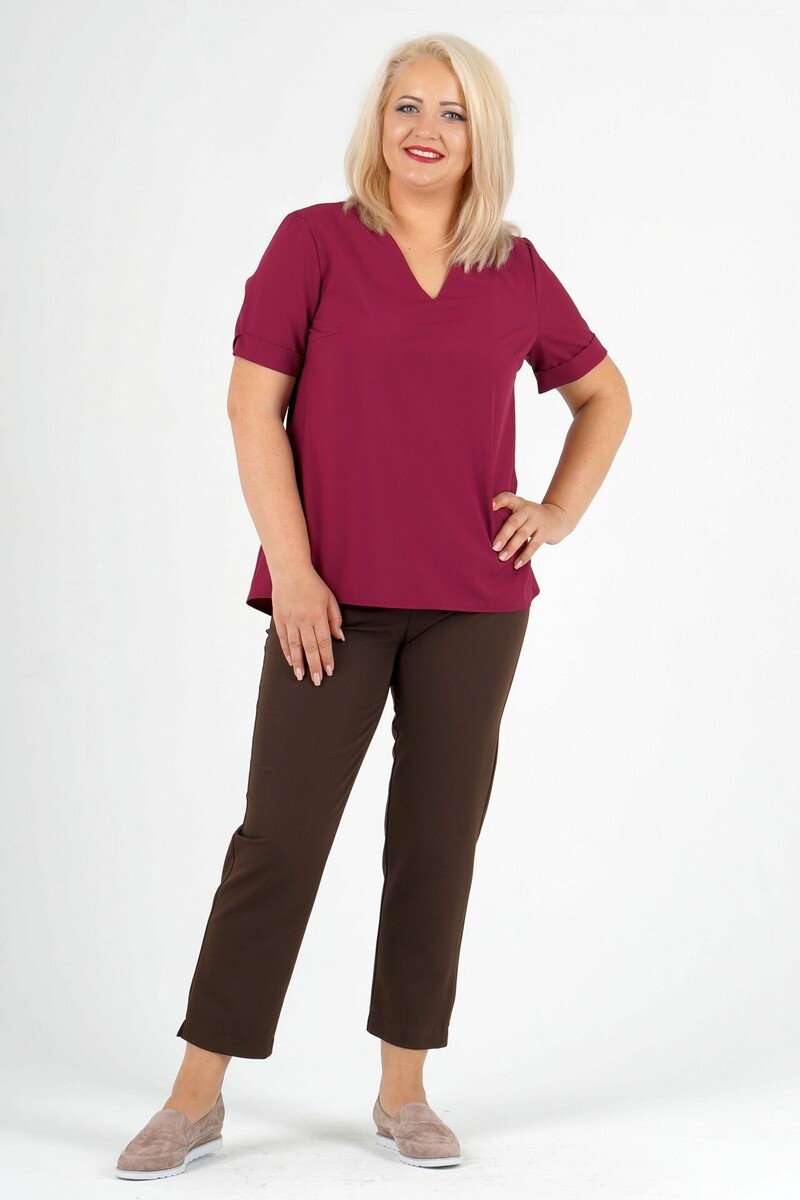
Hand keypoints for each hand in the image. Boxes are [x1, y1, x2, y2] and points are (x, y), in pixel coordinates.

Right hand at [270, 566, 343, 685]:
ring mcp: (290, 620)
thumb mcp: (330, 599)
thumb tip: (339, 638)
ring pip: (295, 646)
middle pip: (310, 648)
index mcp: (318, 616)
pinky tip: (290, 661)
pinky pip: (283, 639)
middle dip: (314, 666)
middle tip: (316, 681)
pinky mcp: (279, 618)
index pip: (324, 642)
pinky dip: (286, 651)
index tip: (329, 671)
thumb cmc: (313, 585)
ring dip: (298, 663)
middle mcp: (303, 620)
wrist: (290, 571)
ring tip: (301, 676)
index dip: (327, 658)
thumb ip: (335, 619)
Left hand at [490, 493, 572, 568]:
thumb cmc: (530, 518)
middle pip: (513, 522)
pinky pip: (534, 545)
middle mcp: (527, 509)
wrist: (558, 517)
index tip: (490, 506)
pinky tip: (516, 564)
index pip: (507, 498)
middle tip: (494, 547)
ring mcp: (537, 520)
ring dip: (511, 547)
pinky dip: (525, 556)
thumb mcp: (520, 511)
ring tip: (502, 558)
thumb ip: (507, 517)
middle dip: (503, 535)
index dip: (498, 501)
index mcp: (518, 503)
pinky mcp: (545, 531)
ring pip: (522, 534)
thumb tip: (484, 535)